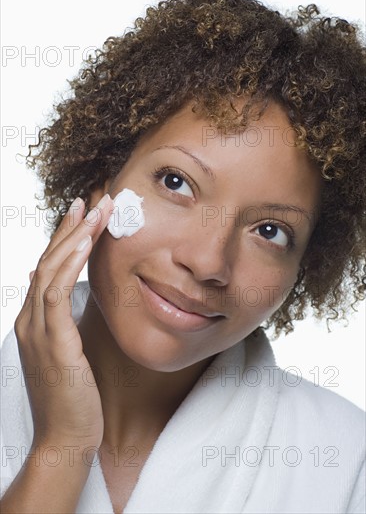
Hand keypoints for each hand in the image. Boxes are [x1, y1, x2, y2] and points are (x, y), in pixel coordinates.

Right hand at [14, 193, 113, 451]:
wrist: (67, 438)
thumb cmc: (74, 396)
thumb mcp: (69, 352)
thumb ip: (65, 322)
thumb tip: (68, 296)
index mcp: (35, 320)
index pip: (48, 267)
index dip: (65, 237)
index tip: (84, 213)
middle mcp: (31, 320)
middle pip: (47, 260)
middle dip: (70, 227)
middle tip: (91, 199)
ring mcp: (37, 330)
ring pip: (50, 269)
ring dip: (73, 237)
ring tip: (95, 210)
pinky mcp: (51, 342)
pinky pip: (56, 293)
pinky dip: (69, 264)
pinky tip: (85, 243)